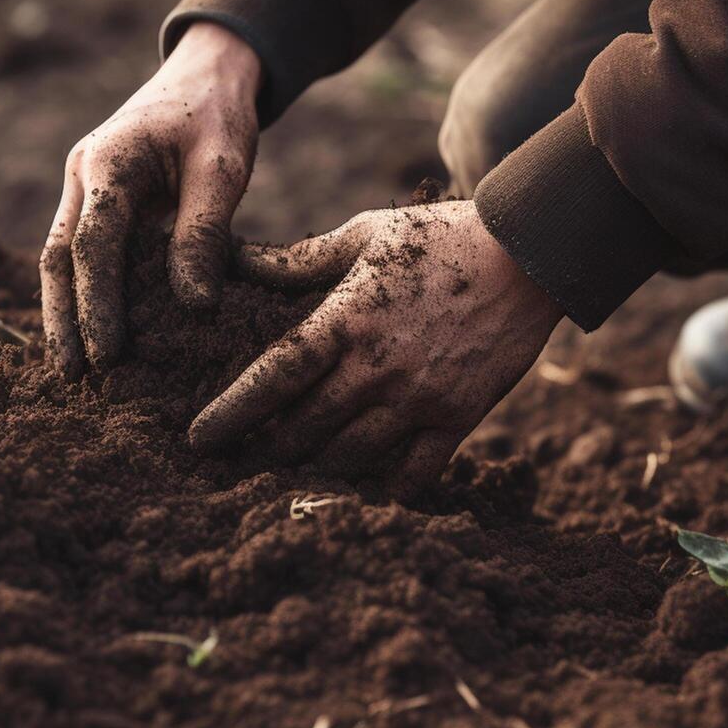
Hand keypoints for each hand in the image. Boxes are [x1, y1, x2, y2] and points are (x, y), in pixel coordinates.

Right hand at [40, 22, 260, 377]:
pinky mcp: (97, 204)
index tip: (105, 352)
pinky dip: (83, 294)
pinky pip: (82, 255)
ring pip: (61, 260)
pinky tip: (91, 335)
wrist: (206, 75)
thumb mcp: (222, 168)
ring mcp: (83, 190)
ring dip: (65, 312)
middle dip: (63, 319)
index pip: (93, 243)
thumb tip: (195, 306)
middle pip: (59, 258)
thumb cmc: (217, 115)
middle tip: (74, 375)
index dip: (96, 302)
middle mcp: (82, 177)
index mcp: (108, 161)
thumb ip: (203, 232)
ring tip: (74, 368)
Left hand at [188, 200, 562, 499]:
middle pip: (303, 429)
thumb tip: (238, 261)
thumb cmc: (440, 238)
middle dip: (266, 449)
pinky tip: (360, 491)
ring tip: (292, 471)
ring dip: (316, 469)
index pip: (273, 377)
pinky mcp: (457, 419)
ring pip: (350, 458)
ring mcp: (419, 399)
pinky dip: (382, 490)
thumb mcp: (365, 236)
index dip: (231, 413)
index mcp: (346, 320)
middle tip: (242, 459)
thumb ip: (300, 259)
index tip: (197, 439)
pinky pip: (412, 475)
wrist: (529, 254)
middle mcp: (377, 368)